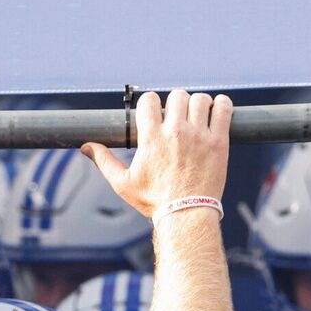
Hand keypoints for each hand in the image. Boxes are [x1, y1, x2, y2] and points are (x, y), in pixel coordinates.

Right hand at [83, 90, 232, 220]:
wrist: (186, 214)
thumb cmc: (154, 201)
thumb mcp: (123, 183)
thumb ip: (104, 161)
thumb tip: (86, 147)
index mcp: (152, 138)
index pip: (150, 99)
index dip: (151, 104)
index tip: (156, 114)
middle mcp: (175, 132)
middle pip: (177, 95)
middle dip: (175, 103)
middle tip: (177, 117)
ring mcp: (199, 135)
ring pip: (200, 99)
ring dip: (198, 104)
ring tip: (197, 116)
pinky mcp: (219, 142)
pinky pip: (224, 109)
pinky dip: (222, 105)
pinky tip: (217, 111)